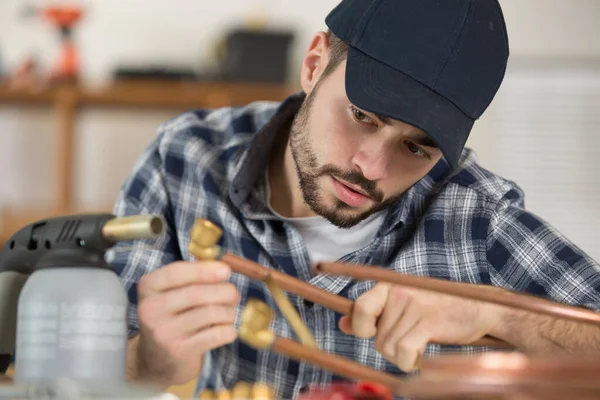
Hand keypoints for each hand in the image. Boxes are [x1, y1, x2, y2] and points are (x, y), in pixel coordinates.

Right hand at [136, 261, 238, 385]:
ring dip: (229, 311)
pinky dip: (229, 329)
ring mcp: (164, 333)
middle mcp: (151, 310)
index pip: (176, 272)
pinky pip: (218, 334)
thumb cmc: (172, 316)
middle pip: (197, 293)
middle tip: (233, 294)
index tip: (226, 270)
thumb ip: (194, 276)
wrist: (157, 360)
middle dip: (225, 291)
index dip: (205, 270)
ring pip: (211, 313)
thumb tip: (223, 268)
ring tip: (229, 313)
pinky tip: (225, 329)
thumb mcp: (172, 292)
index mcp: (148, 287)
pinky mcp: (179, 352)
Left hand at [339, 283, 501, 371]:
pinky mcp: (429, 322)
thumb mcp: (401, 305)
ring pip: (390, 348)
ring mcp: (414, 306)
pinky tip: (421, 356)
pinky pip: (405, 353)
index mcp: (389, 286)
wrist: (478, 307)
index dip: (362, 328)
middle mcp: (399, 292)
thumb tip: (342, 323)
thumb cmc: (436, 308)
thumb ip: (372, 314)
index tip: (374, 333)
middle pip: (377, 337)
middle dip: (390, 347)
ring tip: (418, 345)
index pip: (359, 309)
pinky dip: (410, 362)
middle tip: (410, 340)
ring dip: (402, 356)